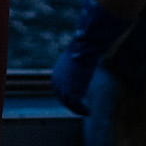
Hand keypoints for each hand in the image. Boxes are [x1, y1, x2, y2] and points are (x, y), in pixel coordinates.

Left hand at [50, 0, 131, 115]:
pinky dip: (81, 109)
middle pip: (63, 95)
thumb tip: (86, 33)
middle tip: (80, 107)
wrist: (85, 48)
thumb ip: (83, 43)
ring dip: (76, 107)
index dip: (67, 93)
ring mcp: (63, 86)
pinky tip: (87, 112)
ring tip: (85, 110)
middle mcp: (57, 79)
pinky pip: (75, 105)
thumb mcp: (81, 47)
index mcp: (58, 70)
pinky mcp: (71, 91)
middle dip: (70, 102)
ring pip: (69, 102)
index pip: (60, 86)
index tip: (74, 98)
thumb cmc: (85, 43)